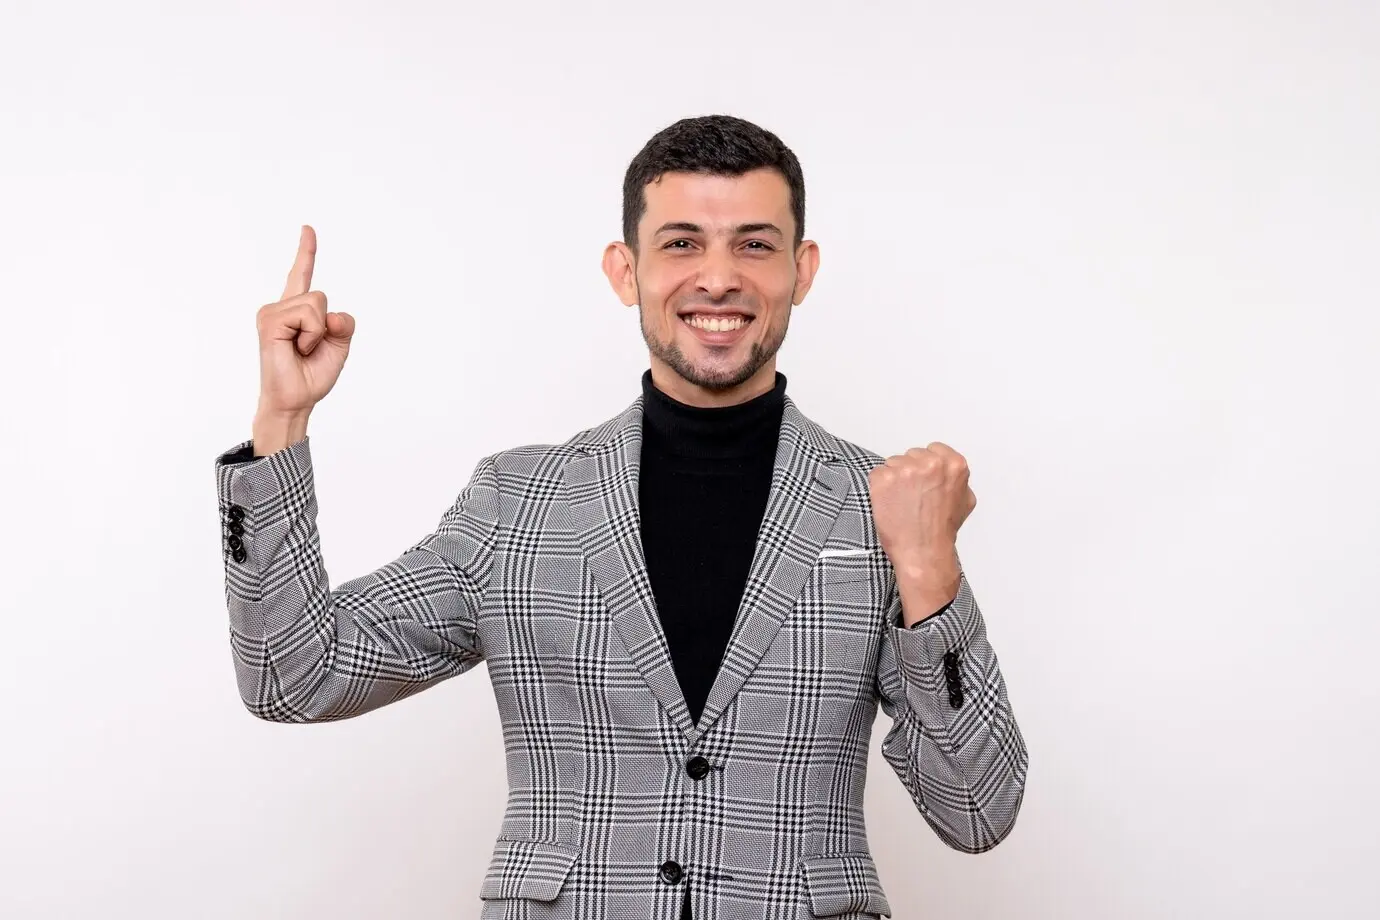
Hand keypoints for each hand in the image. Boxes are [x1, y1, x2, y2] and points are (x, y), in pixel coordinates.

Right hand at [254, 225, 355, 417]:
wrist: (296, 400)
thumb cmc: (312, 375)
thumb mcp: (339, 345)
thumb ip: (343, 324)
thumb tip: (331, 314)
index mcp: (297, 311)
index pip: (301, 275)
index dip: (306, 252)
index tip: (308, 229)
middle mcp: (280, 307)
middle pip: (321, 296)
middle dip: (327, 327)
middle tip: (308, 349)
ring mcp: (271, 312)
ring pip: (316, 303)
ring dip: (317, 333)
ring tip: (301, 350)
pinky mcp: (269, 321)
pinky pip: (307, 315)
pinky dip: (310, 336)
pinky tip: (296, 349)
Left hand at [868, 443, 975, 599]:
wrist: (923, 552)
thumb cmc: (941, 531)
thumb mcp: (965, 500)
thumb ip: (958, 480)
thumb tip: (949, 472)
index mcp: (953, 464)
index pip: (933, 449)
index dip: (926, 466)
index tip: (924, 481)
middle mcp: (931, 463)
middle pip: (911, 455)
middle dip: (910, 472)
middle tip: (913, 496)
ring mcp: (905, 469)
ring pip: (893, 463)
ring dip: (894, 480)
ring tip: (903, 502)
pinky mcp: (884, 479)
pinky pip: (877, 474)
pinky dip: (879, 488)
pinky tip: (890, 503)